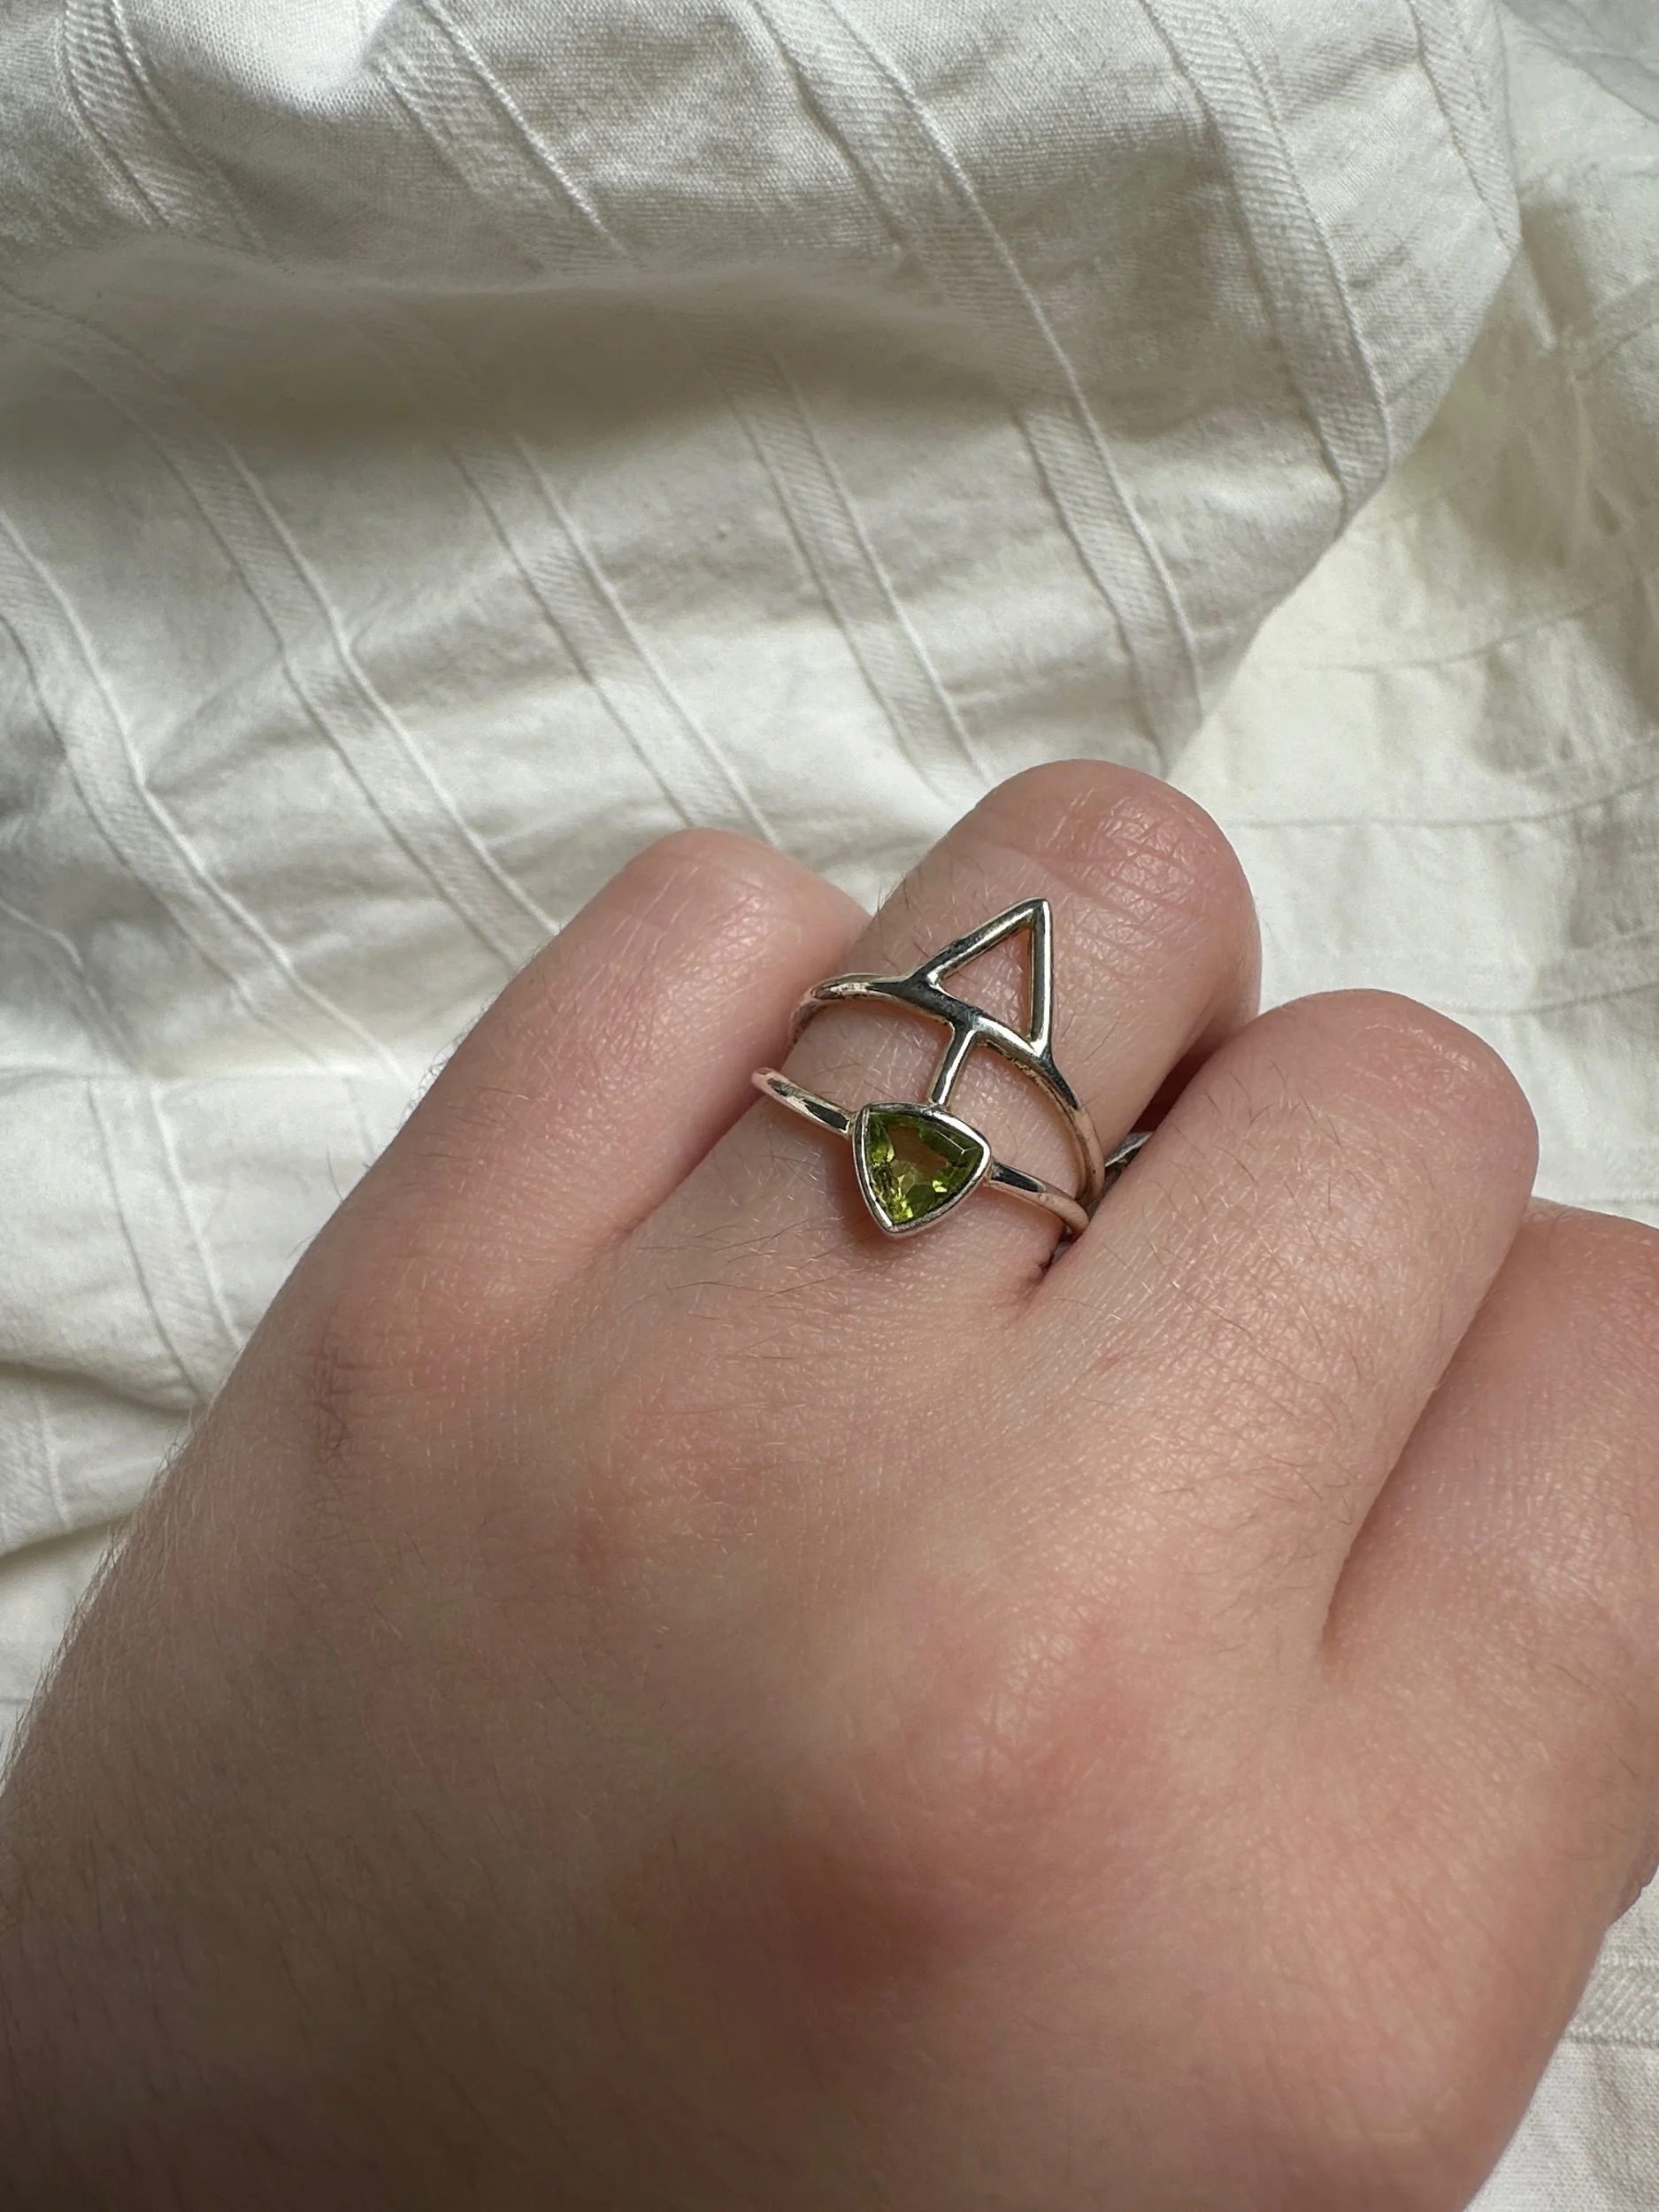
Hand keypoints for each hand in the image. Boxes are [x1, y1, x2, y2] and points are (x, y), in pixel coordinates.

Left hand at [3, 763, 1656, 2210]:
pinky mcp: (405, 1294)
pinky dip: (783, 1002)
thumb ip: (1485, 1710)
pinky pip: (719, 914)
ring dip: (1108, 1027)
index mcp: (1303, 1945)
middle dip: (1335, 1208)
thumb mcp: (1275, 2108)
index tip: (1416, 1433)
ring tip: (993, 1221)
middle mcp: (1009, 1645)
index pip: (1627, 1366)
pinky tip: (743, 1202)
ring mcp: (677, 1427)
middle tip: (1179, 1361)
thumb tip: (1521, 1348)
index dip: (1535, 1372)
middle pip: (1397, 1101)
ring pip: (1097, 887)